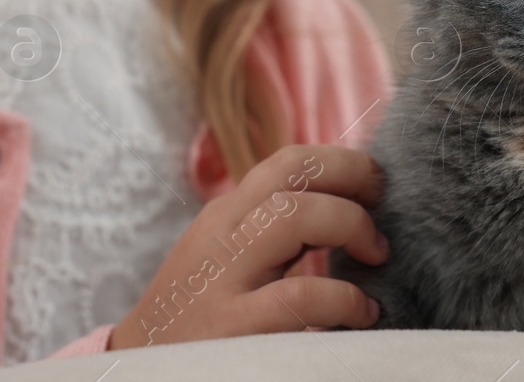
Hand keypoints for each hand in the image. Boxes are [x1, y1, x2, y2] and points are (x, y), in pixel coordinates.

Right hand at [108, 144, 388, 348]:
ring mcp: (224, 279)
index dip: (341, 162)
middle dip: (351, 176)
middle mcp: (223, 235)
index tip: (374, 184)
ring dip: (349, 224)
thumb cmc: (196, 317)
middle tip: (383, 207)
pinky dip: (343, 299)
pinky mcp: (234, 328)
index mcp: (225, 216)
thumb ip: (271, 235)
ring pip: (293, 215)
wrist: (140, 367)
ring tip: (376, 254)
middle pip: (291, 171)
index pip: (287, 162)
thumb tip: (346, 211)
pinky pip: (300, 296)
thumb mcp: (226, 261)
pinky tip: (361, 313)